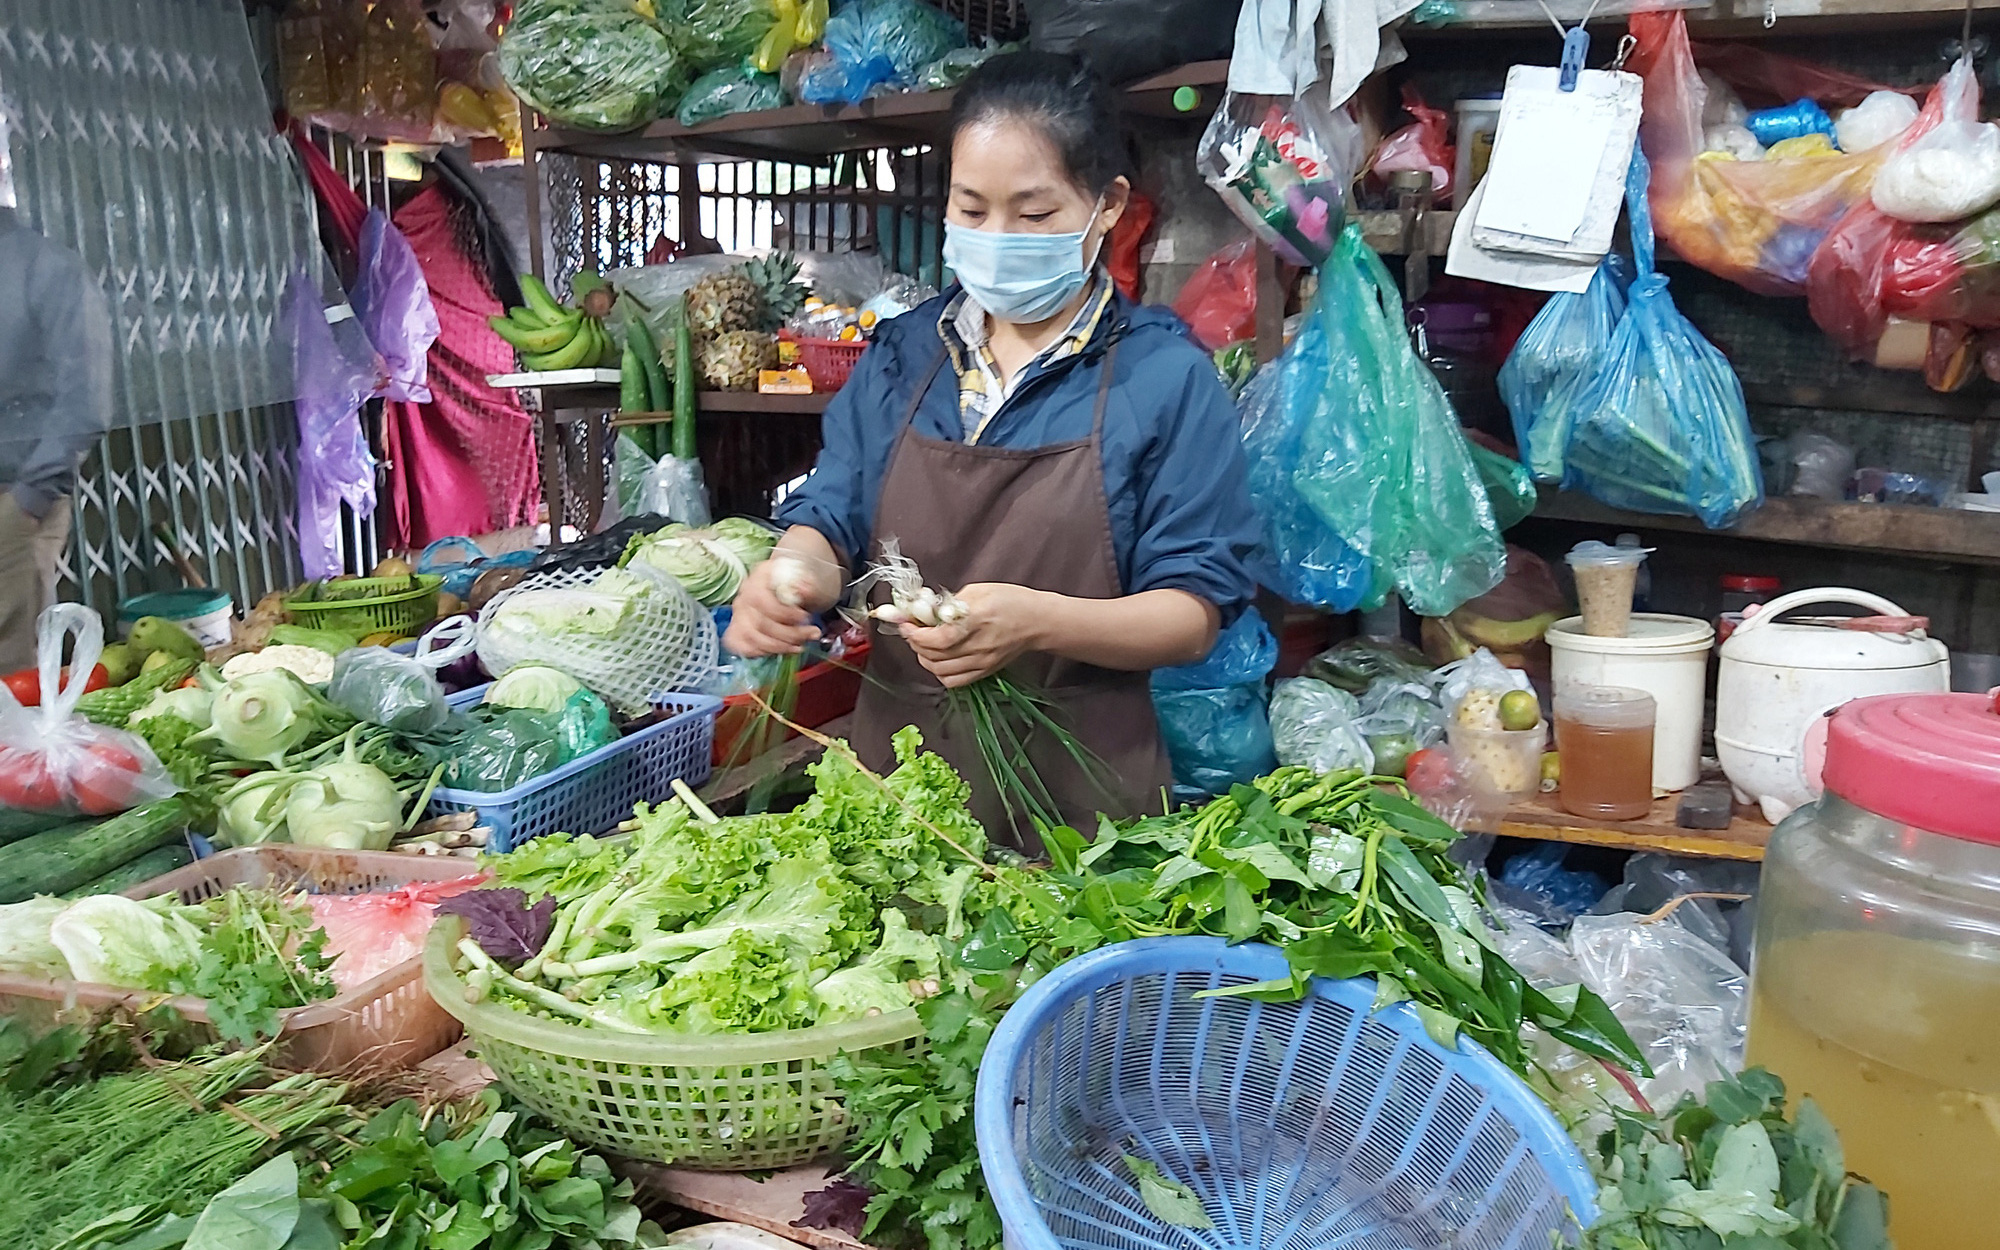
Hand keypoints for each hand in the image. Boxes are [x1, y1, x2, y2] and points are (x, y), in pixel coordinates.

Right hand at [724, 559, 819, 656]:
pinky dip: (765, 653)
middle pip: (761, 624)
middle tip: (813, 633)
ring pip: (754, 639)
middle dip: (791, 634)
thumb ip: (805, 584)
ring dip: (782, 646)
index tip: (806, 617)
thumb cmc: (792, 582)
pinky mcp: (738, 632)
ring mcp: (739, 617)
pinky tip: (783, 649)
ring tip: (802, 645)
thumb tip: (805, 590)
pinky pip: (745, 648)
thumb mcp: (802, 576)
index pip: (764, 602)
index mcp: (756, 581)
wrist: (784, 586)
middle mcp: (744, 599)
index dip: (786, 614)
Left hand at [899, 582, 1048, 687]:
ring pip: (940, 670)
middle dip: (915, 643)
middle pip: (934, 656)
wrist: (1036, 621)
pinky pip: (953, 681)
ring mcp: (982, 662)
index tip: (906, 624)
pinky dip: (939, 672)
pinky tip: (938, 659)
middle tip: (912, 630)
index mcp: (977, 620)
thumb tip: (923, 610)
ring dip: (924, 657)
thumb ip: (948, 602)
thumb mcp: (977, 590)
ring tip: (923, 644)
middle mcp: (978, 645)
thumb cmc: (1009, 601)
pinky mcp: (984, 671)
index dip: (916, 634)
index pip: (938, 638)